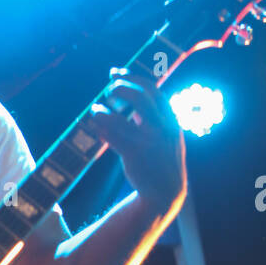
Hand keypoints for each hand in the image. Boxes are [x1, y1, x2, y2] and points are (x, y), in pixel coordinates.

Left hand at [84, 68, 186, 214]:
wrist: (165, 191)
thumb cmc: (161, 159)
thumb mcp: (165, 135)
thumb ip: (150, 118)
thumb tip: (130, 102)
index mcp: (170, 119)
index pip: (152, 89)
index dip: (132, 78)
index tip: (115, 72)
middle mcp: (163, 127)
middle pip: (142, 97)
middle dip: (122, 88)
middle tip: (108, 89)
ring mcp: (149, 141)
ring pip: (124, 118)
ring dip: (105, 110)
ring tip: (95, 109)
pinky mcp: (136, 155)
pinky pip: (114, 137)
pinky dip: (102, 127)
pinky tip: (95, 124)